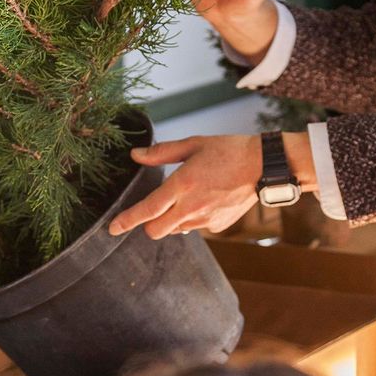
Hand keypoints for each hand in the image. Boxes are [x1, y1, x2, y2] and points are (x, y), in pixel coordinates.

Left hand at [108, 135, 261, 238]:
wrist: (264, 166)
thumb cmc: (228, 150)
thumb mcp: (193, 144)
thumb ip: (161, 152)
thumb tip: (136, 155)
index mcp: (182, 184)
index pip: (147, 210)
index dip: (126, 221)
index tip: (112, 228)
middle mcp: (191, 207)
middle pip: (156, 231)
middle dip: (148, 225)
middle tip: (153, 210)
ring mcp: (205, 219)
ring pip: (175, 230)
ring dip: (173, 219)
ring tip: (190, 196)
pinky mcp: (218, 226)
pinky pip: (196, 227)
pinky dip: (193, 218)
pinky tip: (207, 200)